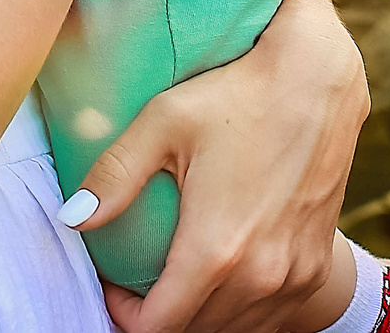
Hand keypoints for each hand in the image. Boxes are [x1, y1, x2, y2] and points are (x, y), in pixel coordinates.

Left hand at [74, 0, 366, 332]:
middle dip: (158, 313)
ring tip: (174, 276)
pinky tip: (220, 276)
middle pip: (194, 331)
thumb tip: (72, 218)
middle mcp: (261, 275)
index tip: (112, 284)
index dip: (124, 314)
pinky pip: (268, 315)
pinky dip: (239, 308)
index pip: (158, 325)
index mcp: (216, 249)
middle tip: (135, 279)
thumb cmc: (236, 94)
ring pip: (234, 328)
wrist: (316, 82)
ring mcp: (294, 276)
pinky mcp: (315, 267)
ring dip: (199, 313)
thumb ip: (115, 175)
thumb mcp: (163, 121)